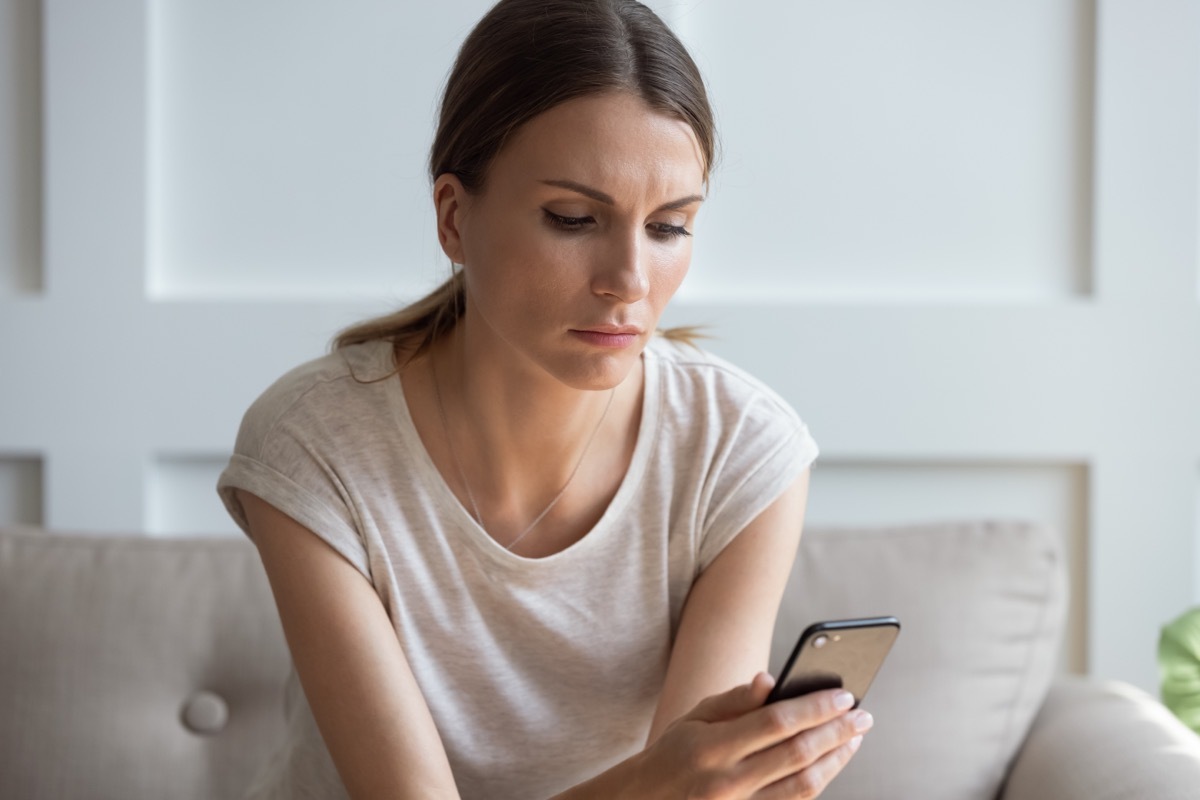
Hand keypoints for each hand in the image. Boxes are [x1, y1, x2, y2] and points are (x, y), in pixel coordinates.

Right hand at [633, 673, 871, 798]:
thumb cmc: (675, 753)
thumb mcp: (693, 718)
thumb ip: (734, 700)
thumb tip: (771, 679)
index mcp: (711, 747)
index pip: (775, 722)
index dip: (814, 707)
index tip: (844, 695)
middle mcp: (727, 782)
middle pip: (797, 754)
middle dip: (836, 732)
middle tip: (863, 716)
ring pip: (803, 785)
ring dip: (836, 760)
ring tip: (853, 739)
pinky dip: (818, 783)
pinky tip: (830, 764)